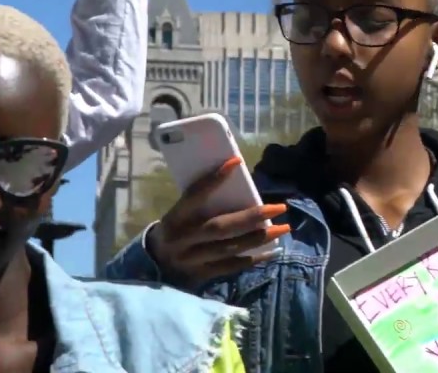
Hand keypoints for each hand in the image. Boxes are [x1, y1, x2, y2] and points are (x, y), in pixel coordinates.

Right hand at [145, 157, 289, 286]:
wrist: (154, 264)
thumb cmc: (175, 230)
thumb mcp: (179, 213)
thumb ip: (201, 203)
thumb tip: (236, 183)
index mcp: (175, 217)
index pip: (194, 195)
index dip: (214, 179)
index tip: (236, 162)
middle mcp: (182, 239)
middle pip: (220, 227)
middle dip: (251, 217)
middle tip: (278, 207)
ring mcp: (192, 260)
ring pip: (229, 248)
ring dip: (259, 238)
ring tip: (283, 228)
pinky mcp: (201, 276)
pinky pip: (231, 267)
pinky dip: (253, 259)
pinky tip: (273, 251)